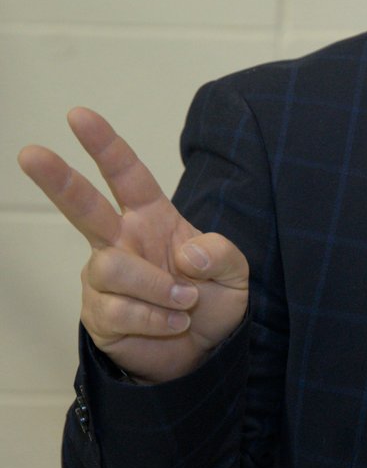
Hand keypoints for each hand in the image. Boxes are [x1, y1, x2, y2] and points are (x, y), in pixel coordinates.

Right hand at [17, 108, 247, 383]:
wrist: (204, 352)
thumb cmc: (212, 301)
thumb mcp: (235, 272)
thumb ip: (222, 254)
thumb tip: (188, 253)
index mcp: (152, 218)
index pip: (127, 176)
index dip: (105, 146)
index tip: (79, 115)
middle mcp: (120, 241)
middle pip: (81, 206)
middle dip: (56, 179)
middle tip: (30, 152)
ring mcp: (104, 277)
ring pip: (113, 269)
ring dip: (158, 289)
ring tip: (186, 303)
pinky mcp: (98, 314)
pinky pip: (119, 310)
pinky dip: (156, 319)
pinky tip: (171, 324)